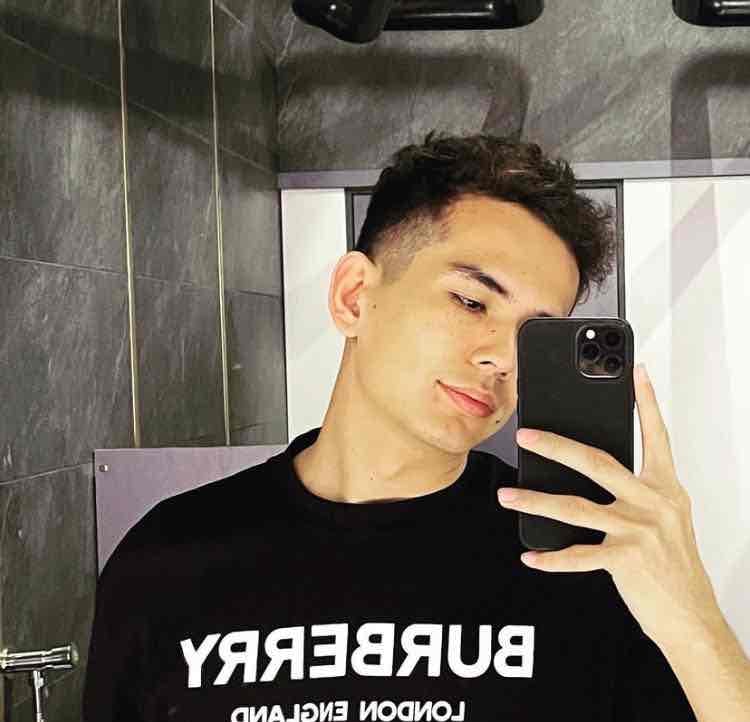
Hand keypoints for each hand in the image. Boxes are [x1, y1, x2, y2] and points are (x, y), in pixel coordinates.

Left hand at [497, 363, 723, 647]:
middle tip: (525, 435)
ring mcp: (639, 531)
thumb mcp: (665, 518)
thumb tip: (588, 468)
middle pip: (596, 462)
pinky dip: (550, 558)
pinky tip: (530, 556)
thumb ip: (636, 491)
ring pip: (575, 507)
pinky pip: (578, 556)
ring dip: (534, 501)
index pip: (656, 435)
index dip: (647, 401)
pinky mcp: (627, 560)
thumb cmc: (673, 564)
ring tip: (507, 495)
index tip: (637, 371)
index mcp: (664, 488)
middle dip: (556, 445)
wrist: (691, 616)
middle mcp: (654, 503)